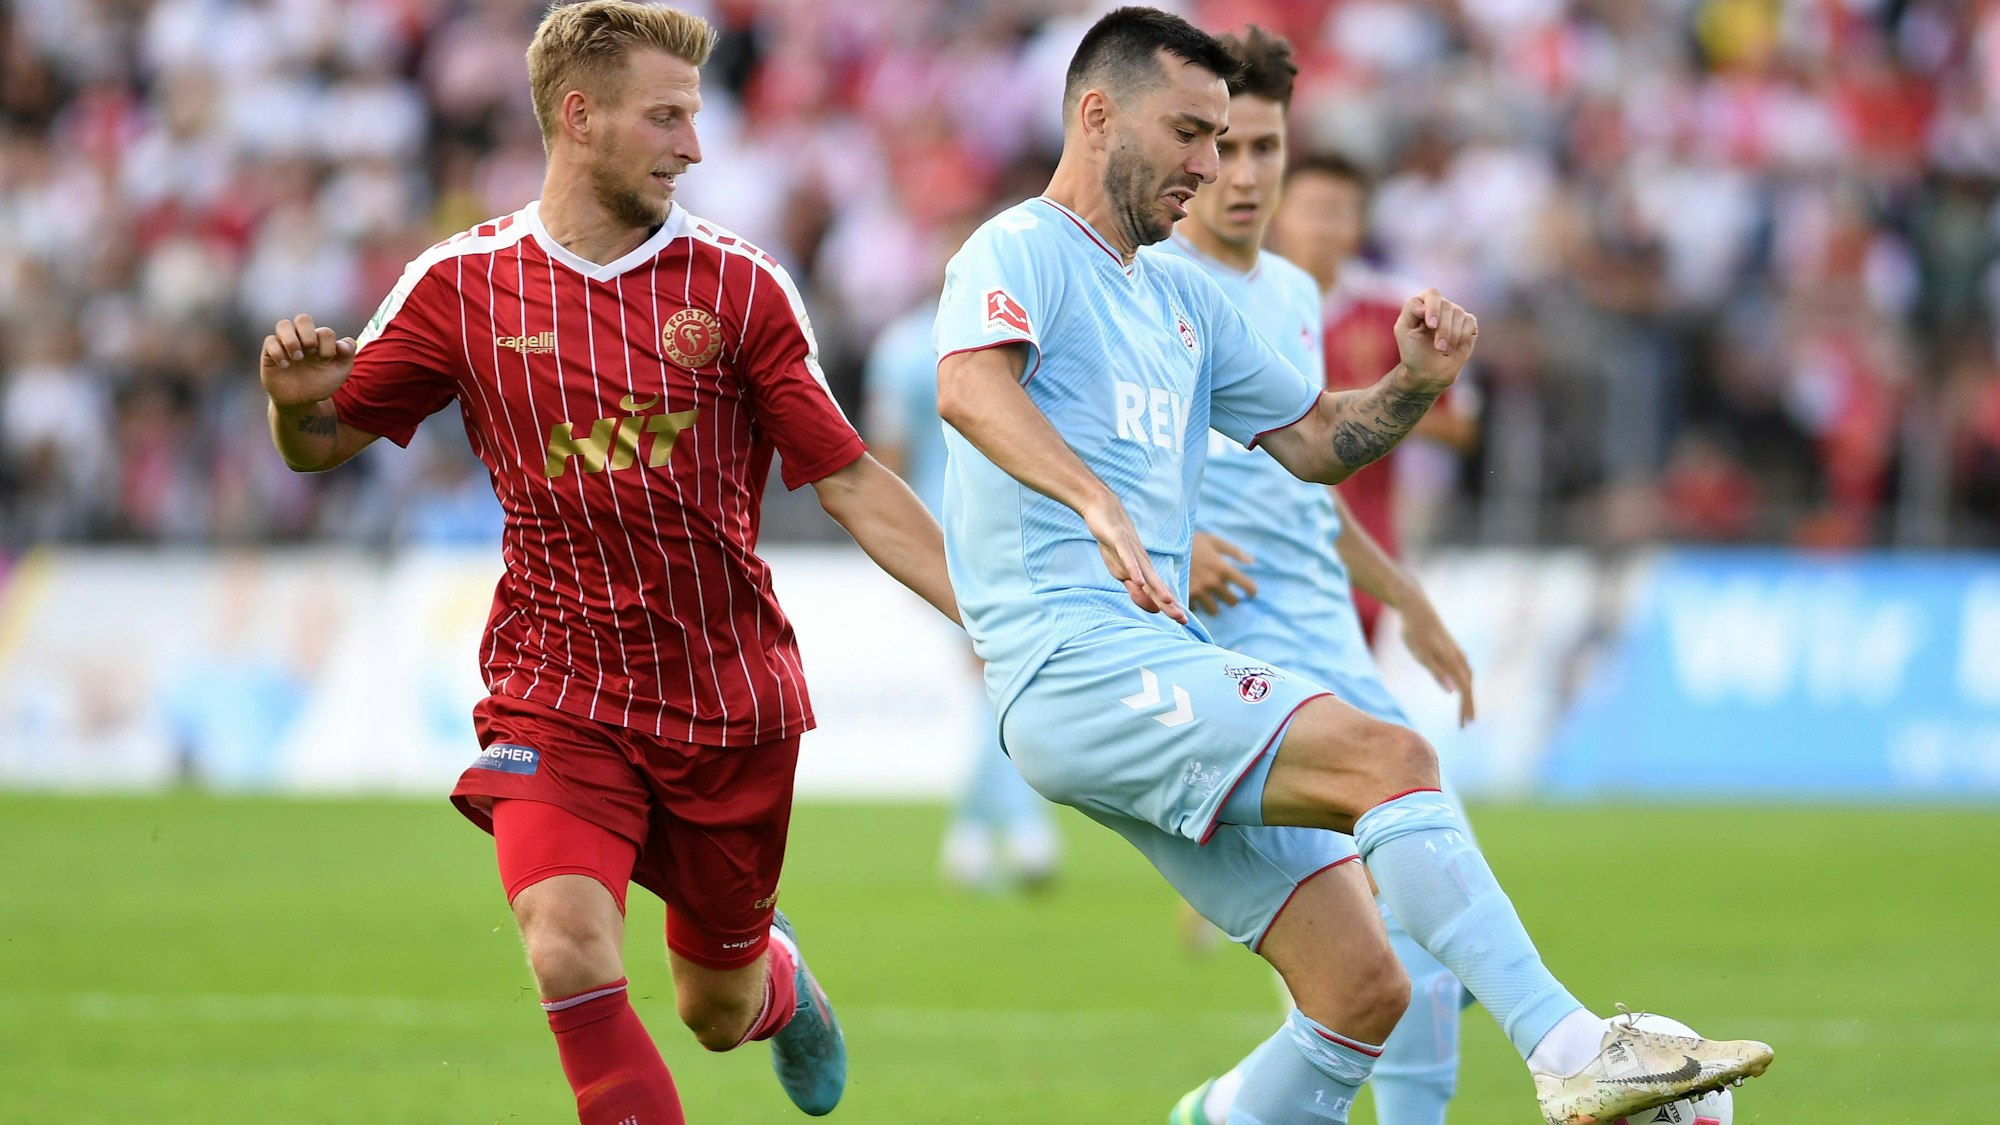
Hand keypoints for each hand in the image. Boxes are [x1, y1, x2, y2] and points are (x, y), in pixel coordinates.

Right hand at [260, 314, 356, 408]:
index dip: (328, 345)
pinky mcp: (270, 353)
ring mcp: (285, 344)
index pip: (325, 331)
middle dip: (309, 334)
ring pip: (283, 324)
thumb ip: (348, 355)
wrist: (301, 401)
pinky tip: (284, 366)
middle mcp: (302, 339)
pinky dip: (278, 352)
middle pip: (303, 318)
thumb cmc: (320, 384)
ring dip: (292, 340)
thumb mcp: (340, 372)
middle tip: (311, 351)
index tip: (326, 360)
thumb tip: (344, 343)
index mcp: (320, 342)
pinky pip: (270, 341)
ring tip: (297, 357)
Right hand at [1080, 491, 1187, 624]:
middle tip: (1183, 620)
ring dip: (1157, 589)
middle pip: (1157, 586)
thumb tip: (1150, 607)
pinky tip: (1140, 581)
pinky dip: (1134, 570)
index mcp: (1143, 571)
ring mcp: (1132, 552)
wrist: (1105, 510)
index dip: (1169, 607)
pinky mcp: (1120, 542)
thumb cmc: (1114, 542)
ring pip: (1147, 574)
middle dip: (1169, 603)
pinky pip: (1128, 558)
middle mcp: (1142, 563)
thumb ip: (1134, 588)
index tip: (1183, 622)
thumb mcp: (1121, 570)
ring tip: (1167, 602)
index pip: (1158, 593)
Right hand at [1188, 532, 1256, 616]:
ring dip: (1214, 604)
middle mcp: (1213, 582)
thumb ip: (1233, 552)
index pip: (1248, 587)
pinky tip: (1193, 595)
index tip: (1250, 592)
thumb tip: (1251, 562)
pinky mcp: (1185, 597)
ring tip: (1209, 596)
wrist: (1162, 546)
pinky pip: (1196, 609)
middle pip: (1232, 602)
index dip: (1251, 591)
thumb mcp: (1213, 541)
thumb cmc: (1190, 542)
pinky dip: (1196, 604)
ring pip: (1214, 610)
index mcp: (1223, 568)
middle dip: (1230, 597)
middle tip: (1225, 592)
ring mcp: (1198, 591)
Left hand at [1393, 289, 1476, 395]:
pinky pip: (1469, 323)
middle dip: (1443, 329)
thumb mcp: (1403, 330)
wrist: (1427, 372)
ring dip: (1451, 336)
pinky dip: (1462, 337)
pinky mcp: (1468, 324)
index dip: (1433, 308)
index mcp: (1423, 303)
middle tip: (1438, 347)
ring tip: (1443, 351)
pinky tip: (1454, 348)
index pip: (1432, 294)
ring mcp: (1455, 314)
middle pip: (1447, 306)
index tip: (1431, 326)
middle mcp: (1441, 305)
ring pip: (1459, 315)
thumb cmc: (1413, 351)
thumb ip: (1410, 311)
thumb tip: (1424, 306)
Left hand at [1398, 593, 1475, 726]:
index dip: (1466, 708)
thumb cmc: (1415, 632)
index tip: (1465, 725)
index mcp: (1453, 662)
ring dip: (1468, 694)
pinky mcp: (1451, 647)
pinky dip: (1465, 681)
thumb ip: (1437, 673)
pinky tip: (1461, 683)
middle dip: (1469, 706)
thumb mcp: (1421, 654)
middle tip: (1467, 724)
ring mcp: (1456, 651)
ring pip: (1468, 677)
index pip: (1465, 691)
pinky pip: (1464, 669)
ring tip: (1466, 709)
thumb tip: (1453, 691)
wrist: (1415, 607)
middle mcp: (1458, 657)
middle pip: (1468, 686)